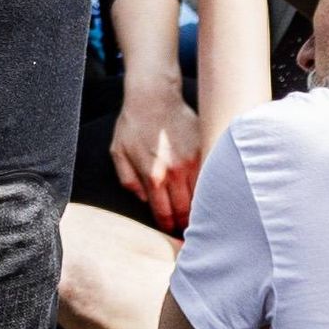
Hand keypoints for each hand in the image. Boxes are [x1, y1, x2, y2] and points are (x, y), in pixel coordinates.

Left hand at [112, 76, 203, 231]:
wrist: (154, 96)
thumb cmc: (133, 123)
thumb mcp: (118, 152)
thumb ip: (128, 181)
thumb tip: (144, 200)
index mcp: (153, 175)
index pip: (164, 213)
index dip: (168, 226)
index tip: (171, 232)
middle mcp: (175, 172)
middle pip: (186, 210)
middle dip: (186, 224)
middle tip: (187, 231)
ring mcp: (193, 161)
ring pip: (202, 196)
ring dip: (200, 209)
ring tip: (200, 217)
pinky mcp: (205, 149)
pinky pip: (210, 177)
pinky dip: (209, 189)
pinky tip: (208, 196)